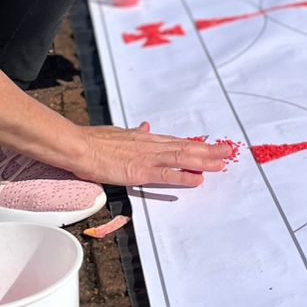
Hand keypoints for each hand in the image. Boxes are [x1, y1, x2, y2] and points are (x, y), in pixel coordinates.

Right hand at [71, 123, 233, 187]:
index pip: (176, 141)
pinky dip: (183, 177)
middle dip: (208, 150)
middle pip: (185, 147)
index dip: (195, 144)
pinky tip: (197, 180)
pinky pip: (165, 176)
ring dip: (203, 161)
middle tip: (228, 151)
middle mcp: (151, 146)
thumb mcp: (119, 132)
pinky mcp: (139, 171)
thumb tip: (146, 126)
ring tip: (222, 163)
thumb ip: (135, 132)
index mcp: (146, 138)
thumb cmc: (93, 141)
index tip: (212, 145)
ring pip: (181, 158)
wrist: (79, 146)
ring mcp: (147, 158)